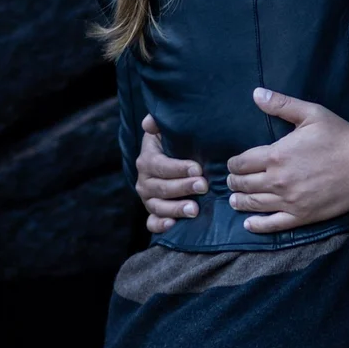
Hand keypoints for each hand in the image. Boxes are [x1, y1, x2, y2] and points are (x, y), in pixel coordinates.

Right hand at [135, 114, 206, 233]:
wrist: (172, 162)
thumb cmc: (175, 145)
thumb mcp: (167, 132)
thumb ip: (159, 124)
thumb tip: (149, 123)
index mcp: (147, 159)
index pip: (160, 165)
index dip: (178, 168)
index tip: (198, 168)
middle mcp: (145, 180)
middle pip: (161, 187)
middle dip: (183, 187)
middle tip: (203, 186)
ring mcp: (148, 199)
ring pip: (158, 206)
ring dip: (176, 209)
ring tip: (194, 209)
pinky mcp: (154, 213)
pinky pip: (152, 223)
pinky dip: (160, 225)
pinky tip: (173, 224)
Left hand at [227, 89, 348, 232]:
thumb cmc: (339, 135)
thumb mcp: (311, 113)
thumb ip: (281, 104)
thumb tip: (256, 93)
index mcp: (276, 155)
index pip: (242, 163)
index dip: (233, 164)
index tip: (233, 164)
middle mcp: (278, 180)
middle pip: (244, 184)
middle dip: (234, 182)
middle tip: (232, 181)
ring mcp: (289, 201)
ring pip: (254, 204)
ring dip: (240, 202)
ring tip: (235, 200)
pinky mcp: (302, 215)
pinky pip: (273, 224)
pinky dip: (257, 225)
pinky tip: (249, 224)